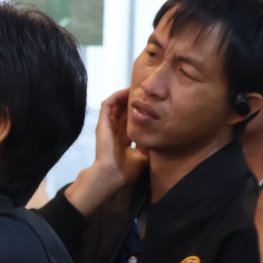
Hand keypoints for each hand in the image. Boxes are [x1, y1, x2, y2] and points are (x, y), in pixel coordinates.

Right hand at [64, 90, 147, 215]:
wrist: (112, 174)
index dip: (139, 114)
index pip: (131, 123)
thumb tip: (159, 134)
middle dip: (134, 102)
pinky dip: (116, 96)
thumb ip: (148, 143)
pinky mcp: (103, 122)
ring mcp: (108, 126)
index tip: (151, 106)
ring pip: (115, 105)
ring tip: (137, 88)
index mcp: (123, 140)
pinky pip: (107, 104)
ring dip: (125, 96)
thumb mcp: (144, 155)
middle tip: (146, 93)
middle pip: (124, 112)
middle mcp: (115, 131)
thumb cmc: (127, 169)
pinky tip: (127, 91)